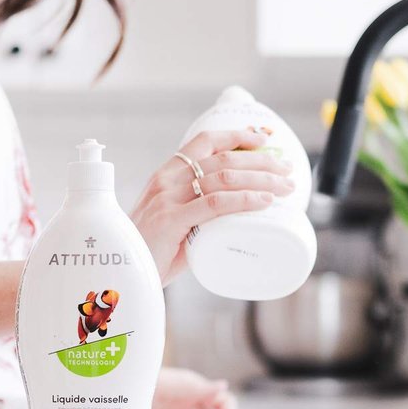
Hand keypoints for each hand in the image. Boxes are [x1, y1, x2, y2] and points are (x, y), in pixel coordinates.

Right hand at [132, 129, 294, 284]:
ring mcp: (168, 199)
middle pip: (222, 158)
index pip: (204, 142)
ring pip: (224, 177)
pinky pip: (215, 204)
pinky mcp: (171, 220)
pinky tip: (264, 201)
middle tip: (287, 170)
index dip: (236, 135)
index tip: (263, 138)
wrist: (120, 273)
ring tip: (285, 187)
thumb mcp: (172, 223)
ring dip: (261, 179)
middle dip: (261, 161)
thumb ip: (196, 215)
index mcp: (165, 176)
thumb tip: (232, 218)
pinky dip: (244, 199)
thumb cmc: (148, 252)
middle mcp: (166, 181)